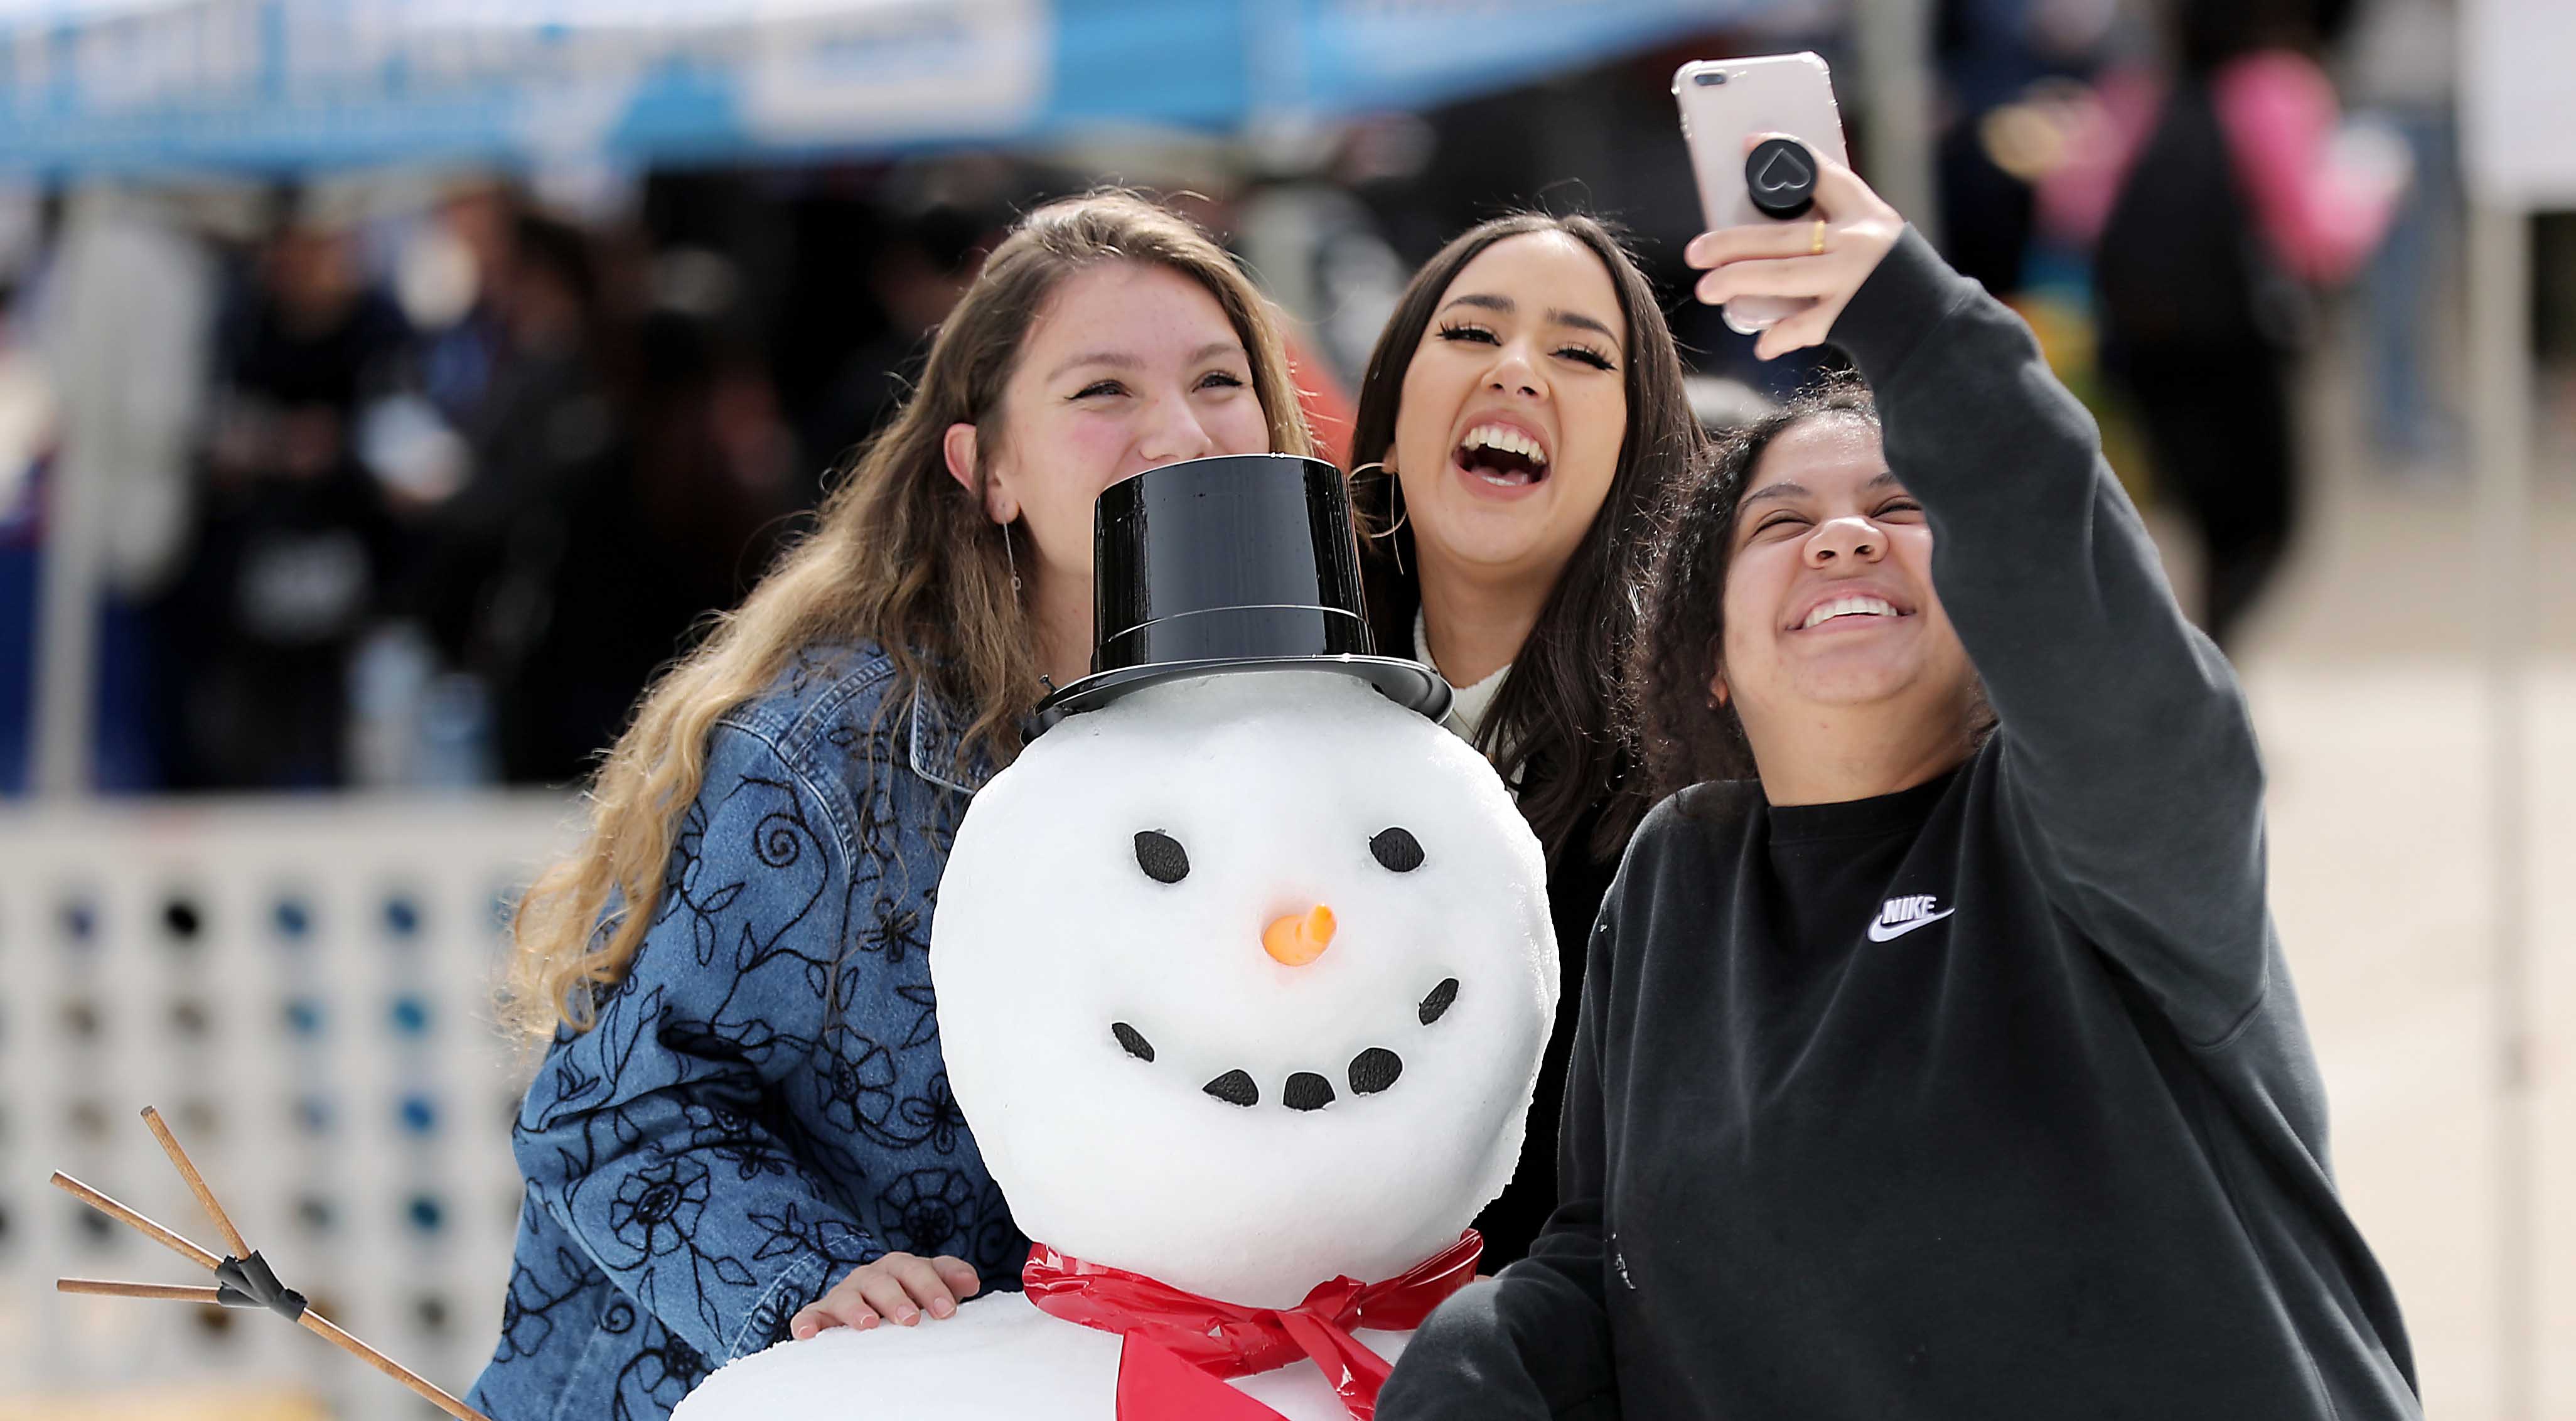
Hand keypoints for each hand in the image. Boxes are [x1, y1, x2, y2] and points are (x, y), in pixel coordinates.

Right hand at [789, 1252, 981, 1337]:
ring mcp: (842, 1295)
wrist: (869, 1311)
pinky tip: (809, 1334)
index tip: (948, 1311)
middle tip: (912, 1319)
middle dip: (897, 1298)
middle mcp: (869, 1277)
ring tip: (869, 1324)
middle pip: (881, 1280)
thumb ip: (950, 1278)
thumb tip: (971, 1281)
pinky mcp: (818, 1315)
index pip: (915, 1269)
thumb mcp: (929, 1288)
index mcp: (898, 1268)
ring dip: (856, 1309)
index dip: (932, 1287)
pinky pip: (808, 1316)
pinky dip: (806, 1323)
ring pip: (846, 1296)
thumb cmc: (907, 1300)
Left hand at [1686, 135, 1904, 360]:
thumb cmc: (1888, 273)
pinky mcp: (1852, 317)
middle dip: (1732, 244)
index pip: (1824, 175)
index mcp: (1863, 213)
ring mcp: (1854, 280)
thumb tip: (1763, 222)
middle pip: (1782, 238)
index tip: (1750, 143)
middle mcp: (1857, 243)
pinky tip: (1761, 343)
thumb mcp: (1869, 231)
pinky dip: (1780, 335)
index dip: (1788, 156)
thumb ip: (1828, 222)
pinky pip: (1805, 326)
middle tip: (1696, 252)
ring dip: (1740, 281)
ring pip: (1784, 277)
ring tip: (1707, 289)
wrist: (1931, 319)